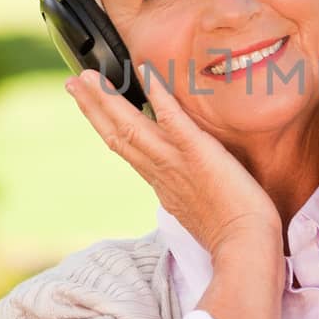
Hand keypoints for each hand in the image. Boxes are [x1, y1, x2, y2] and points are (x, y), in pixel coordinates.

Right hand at [65, 65, 280, 262]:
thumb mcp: (200, 211)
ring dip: (107, 99)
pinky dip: (157, 94)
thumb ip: (188, 193)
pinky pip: (172, 119)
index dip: (106, 127)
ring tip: (87, 75)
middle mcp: (160, 172)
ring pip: (132, 126)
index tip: (92, 109)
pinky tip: (145, 71)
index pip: (126, 150)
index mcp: (161, 184)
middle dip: (93, 107)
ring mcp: (175, 162)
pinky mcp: (197, 153)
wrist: (245, 247)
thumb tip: (183, 188)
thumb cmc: (233, 236)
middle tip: (73, 81)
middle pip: (117, 134)